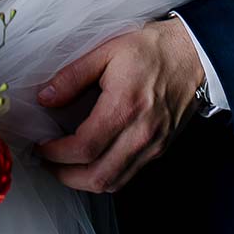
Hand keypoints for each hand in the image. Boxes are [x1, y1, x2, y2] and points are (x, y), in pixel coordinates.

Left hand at [36, 19, 203, 192]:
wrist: (193, 55)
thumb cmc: (151, 50)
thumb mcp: (107, 51)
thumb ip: (73, 76)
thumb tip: (45, 98)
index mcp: (125, 107)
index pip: (85, 147)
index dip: (56, 153)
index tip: (41, 146)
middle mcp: (141, 133)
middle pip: (98, 176)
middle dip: (66, 176)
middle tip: (47, 162)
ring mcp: (153, 146)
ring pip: (114, 183)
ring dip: (84, 182)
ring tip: (64, 167)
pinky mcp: (160, 150)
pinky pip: (128, 176)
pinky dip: (105, 177)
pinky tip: (91, 163)